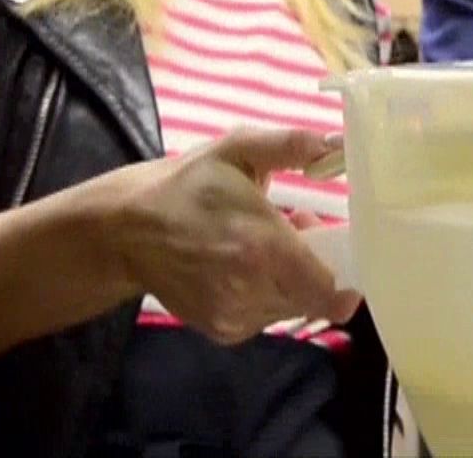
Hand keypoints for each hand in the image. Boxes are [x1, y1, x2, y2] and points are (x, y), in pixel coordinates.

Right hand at [99, 127, 360, 343]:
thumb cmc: (188, 185)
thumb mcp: (237, 150)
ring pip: (290, 308)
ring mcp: (234, 316)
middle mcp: (251, 290)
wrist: (126, 229)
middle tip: (296, 231)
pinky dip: (264, 295)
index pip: (329, 290)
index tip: (339, 250)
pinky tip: (243, 267)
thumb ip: (289, 145)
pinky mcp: (221, 330)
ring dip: (289, 281)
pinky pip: (264, 318)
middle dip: (315, 267)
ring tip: (264, 245)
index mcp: (263, 248)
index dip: (346, 275)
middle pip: (313, 297)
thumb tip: (335, 142)